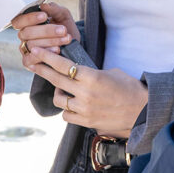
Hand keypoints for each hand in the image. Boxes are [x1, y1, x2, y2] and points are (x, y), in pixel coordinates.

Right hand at [11, 2, 80, 61]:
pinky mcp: (28, 62)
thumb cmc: (65, 28)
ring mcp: (25, 49)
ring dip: (50, 42)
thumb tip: (43, 5)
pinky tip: (56, 50)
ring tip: (65, 39)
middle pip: (26, 33)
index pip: (19, 20)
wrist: (73, 45)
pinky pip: (30, 59)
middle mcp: (24, 36)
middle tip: (62, 30)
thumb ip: (54, 9)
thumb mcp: (63, 16)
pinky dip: (44, 54)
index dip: (30, 18)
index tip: (44, 16)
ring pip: (31, 45)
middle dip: (46, 31)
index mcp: (27, 23)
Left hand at [25, 46, 146, 138]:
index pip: (63, 65)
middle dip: (41, 69)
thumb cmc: (129, 88)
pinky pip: (67, 115)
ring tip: (64, 90)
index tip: (36, 50)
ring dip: (58, 93)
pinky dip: (68, 109)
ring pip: (59, 100)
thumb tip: (77, 71)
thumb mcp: (110, 72)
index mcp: (92, 76)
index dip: (47, 57)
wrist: (141, 111)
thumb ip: (91, 72)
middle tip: (32, 62)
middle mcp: (85, 93)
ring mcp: (84, 109)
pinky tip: (73, 105)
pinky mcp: (86, 121)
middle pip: (55, 80)